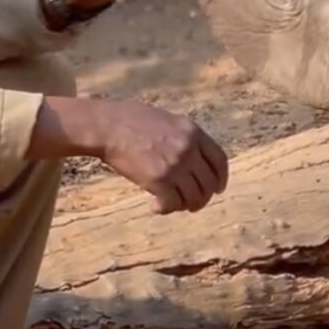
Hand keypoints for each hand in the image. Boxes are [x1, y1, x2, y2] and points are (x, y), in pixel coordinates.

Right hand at [29, 96, 227, 212]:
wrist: (108, 126)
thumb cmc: (131, 120)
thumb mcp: (167, 120)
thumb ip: (184, 137)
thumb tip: (193, 157)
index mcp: (194, 132)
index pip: (220, 161)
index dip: (220, 179)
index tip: (218, 189)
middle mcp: (189, 150)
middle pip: (208, 183)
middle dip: (203, 197)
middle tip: (193, 204)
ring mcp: (175, 166)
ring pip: (193, 197)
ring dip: (185, 206)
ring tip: (174, 205)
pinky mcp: (159, 181)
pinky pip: (172, 204)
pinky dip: (165, 209)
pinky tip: (155, 206)